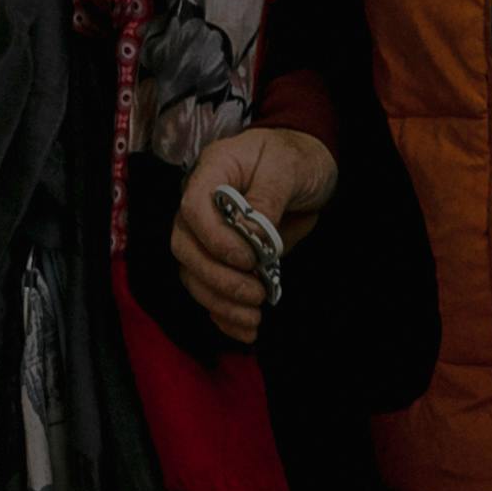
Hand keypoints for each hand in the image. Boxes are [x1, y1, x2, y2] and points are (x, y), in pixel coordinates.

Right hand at [171, 128, 340, 347]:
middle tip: (255, 293)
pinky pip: (210, 290)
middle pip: (185, 247)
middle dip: (216, 278)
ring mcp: (210, 233)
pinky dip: (223, 316)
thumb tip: (253, 235)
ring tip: (254, 319)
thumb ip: (268, 197)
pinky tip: (247, 331)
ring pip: (193, 274)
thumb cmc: (295, 159)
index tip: (249, 260)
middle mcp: (202, 204)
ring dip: (219, 302)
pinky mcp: (224, 259)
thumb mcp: (288, 168)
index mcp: (214, 172)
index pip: (192, 207)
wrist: (306, 167)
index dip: (215, 239)